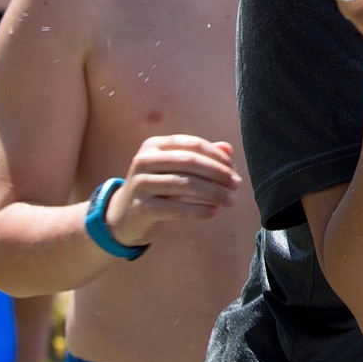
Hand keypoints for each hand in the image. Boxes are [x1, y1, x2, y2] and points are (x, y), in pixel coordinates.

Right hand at [108, 135, 242, 246]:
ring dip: (213, 193)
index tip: (234, 169)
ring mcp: (140, 183)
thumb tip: (228, 149)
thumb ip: (202, 157)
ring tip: (230, 201)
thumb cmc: (159, 188)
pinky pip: (176, 208)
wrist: (125, 216)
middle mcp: (144, 160)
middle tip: (237, 185)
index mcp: (154, 145)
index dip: (217, 156)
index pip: (193, 145)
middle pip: (190, 163)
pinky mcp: (141, 207)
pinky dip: (199, 210)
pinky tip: (214, 212)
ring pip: (185, 185)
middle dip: (218, 174)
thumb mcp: (177, 169)